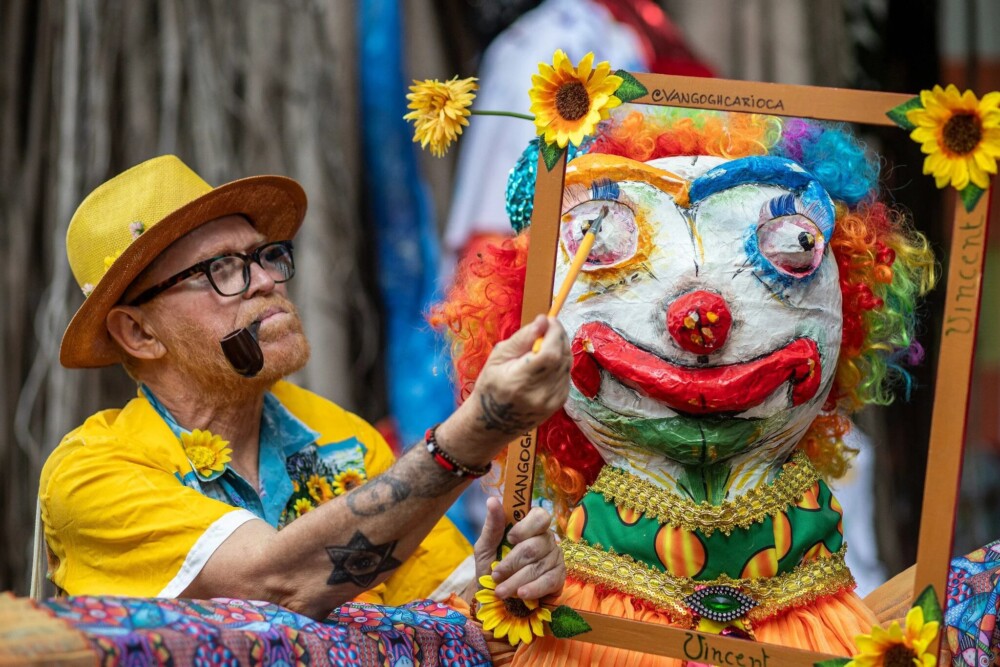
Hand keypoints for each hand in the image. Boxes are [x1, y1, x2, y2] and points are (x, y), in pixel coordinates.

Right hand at [468, 314, 571, 437]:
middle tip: (548, 327)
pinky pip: (566, 374)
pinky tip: (545, 362)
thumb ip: (523, 338)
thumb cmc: (490, 386)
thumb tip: (543, 320)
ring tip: (543, 345)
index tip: (550, 319)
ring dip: (560, 348)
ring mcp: (552, 401)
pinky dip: (560, 363)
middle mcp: (540, 394)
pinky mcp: (559, 403)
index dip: (554, 333)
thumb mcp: (498, 357)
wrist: (494, 422)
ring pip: (567, 364)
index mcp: (520, 382)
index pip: (549, 354)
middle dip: (558, 336)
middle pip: (562, 357)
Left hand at [473, 497, 563, 600]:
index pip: (540, 516)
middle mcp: (546, 539)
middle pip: (535, 546)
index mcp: (530, 526)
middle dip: (512, 563)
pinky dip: (534, 588)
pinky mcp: (559, 577)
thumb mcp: (485, 547)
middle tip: (496, 576)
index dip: (526, 527)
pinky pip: (550, 581)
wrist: (494, 596)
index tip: (510, 539)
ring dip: (517, 580)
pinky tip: (522, 594)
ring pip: (540, 566)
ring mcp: (555, 558)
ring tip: (501, 592)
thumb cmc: (491, 566)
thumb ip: (492, 526)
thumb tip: (492, 500)